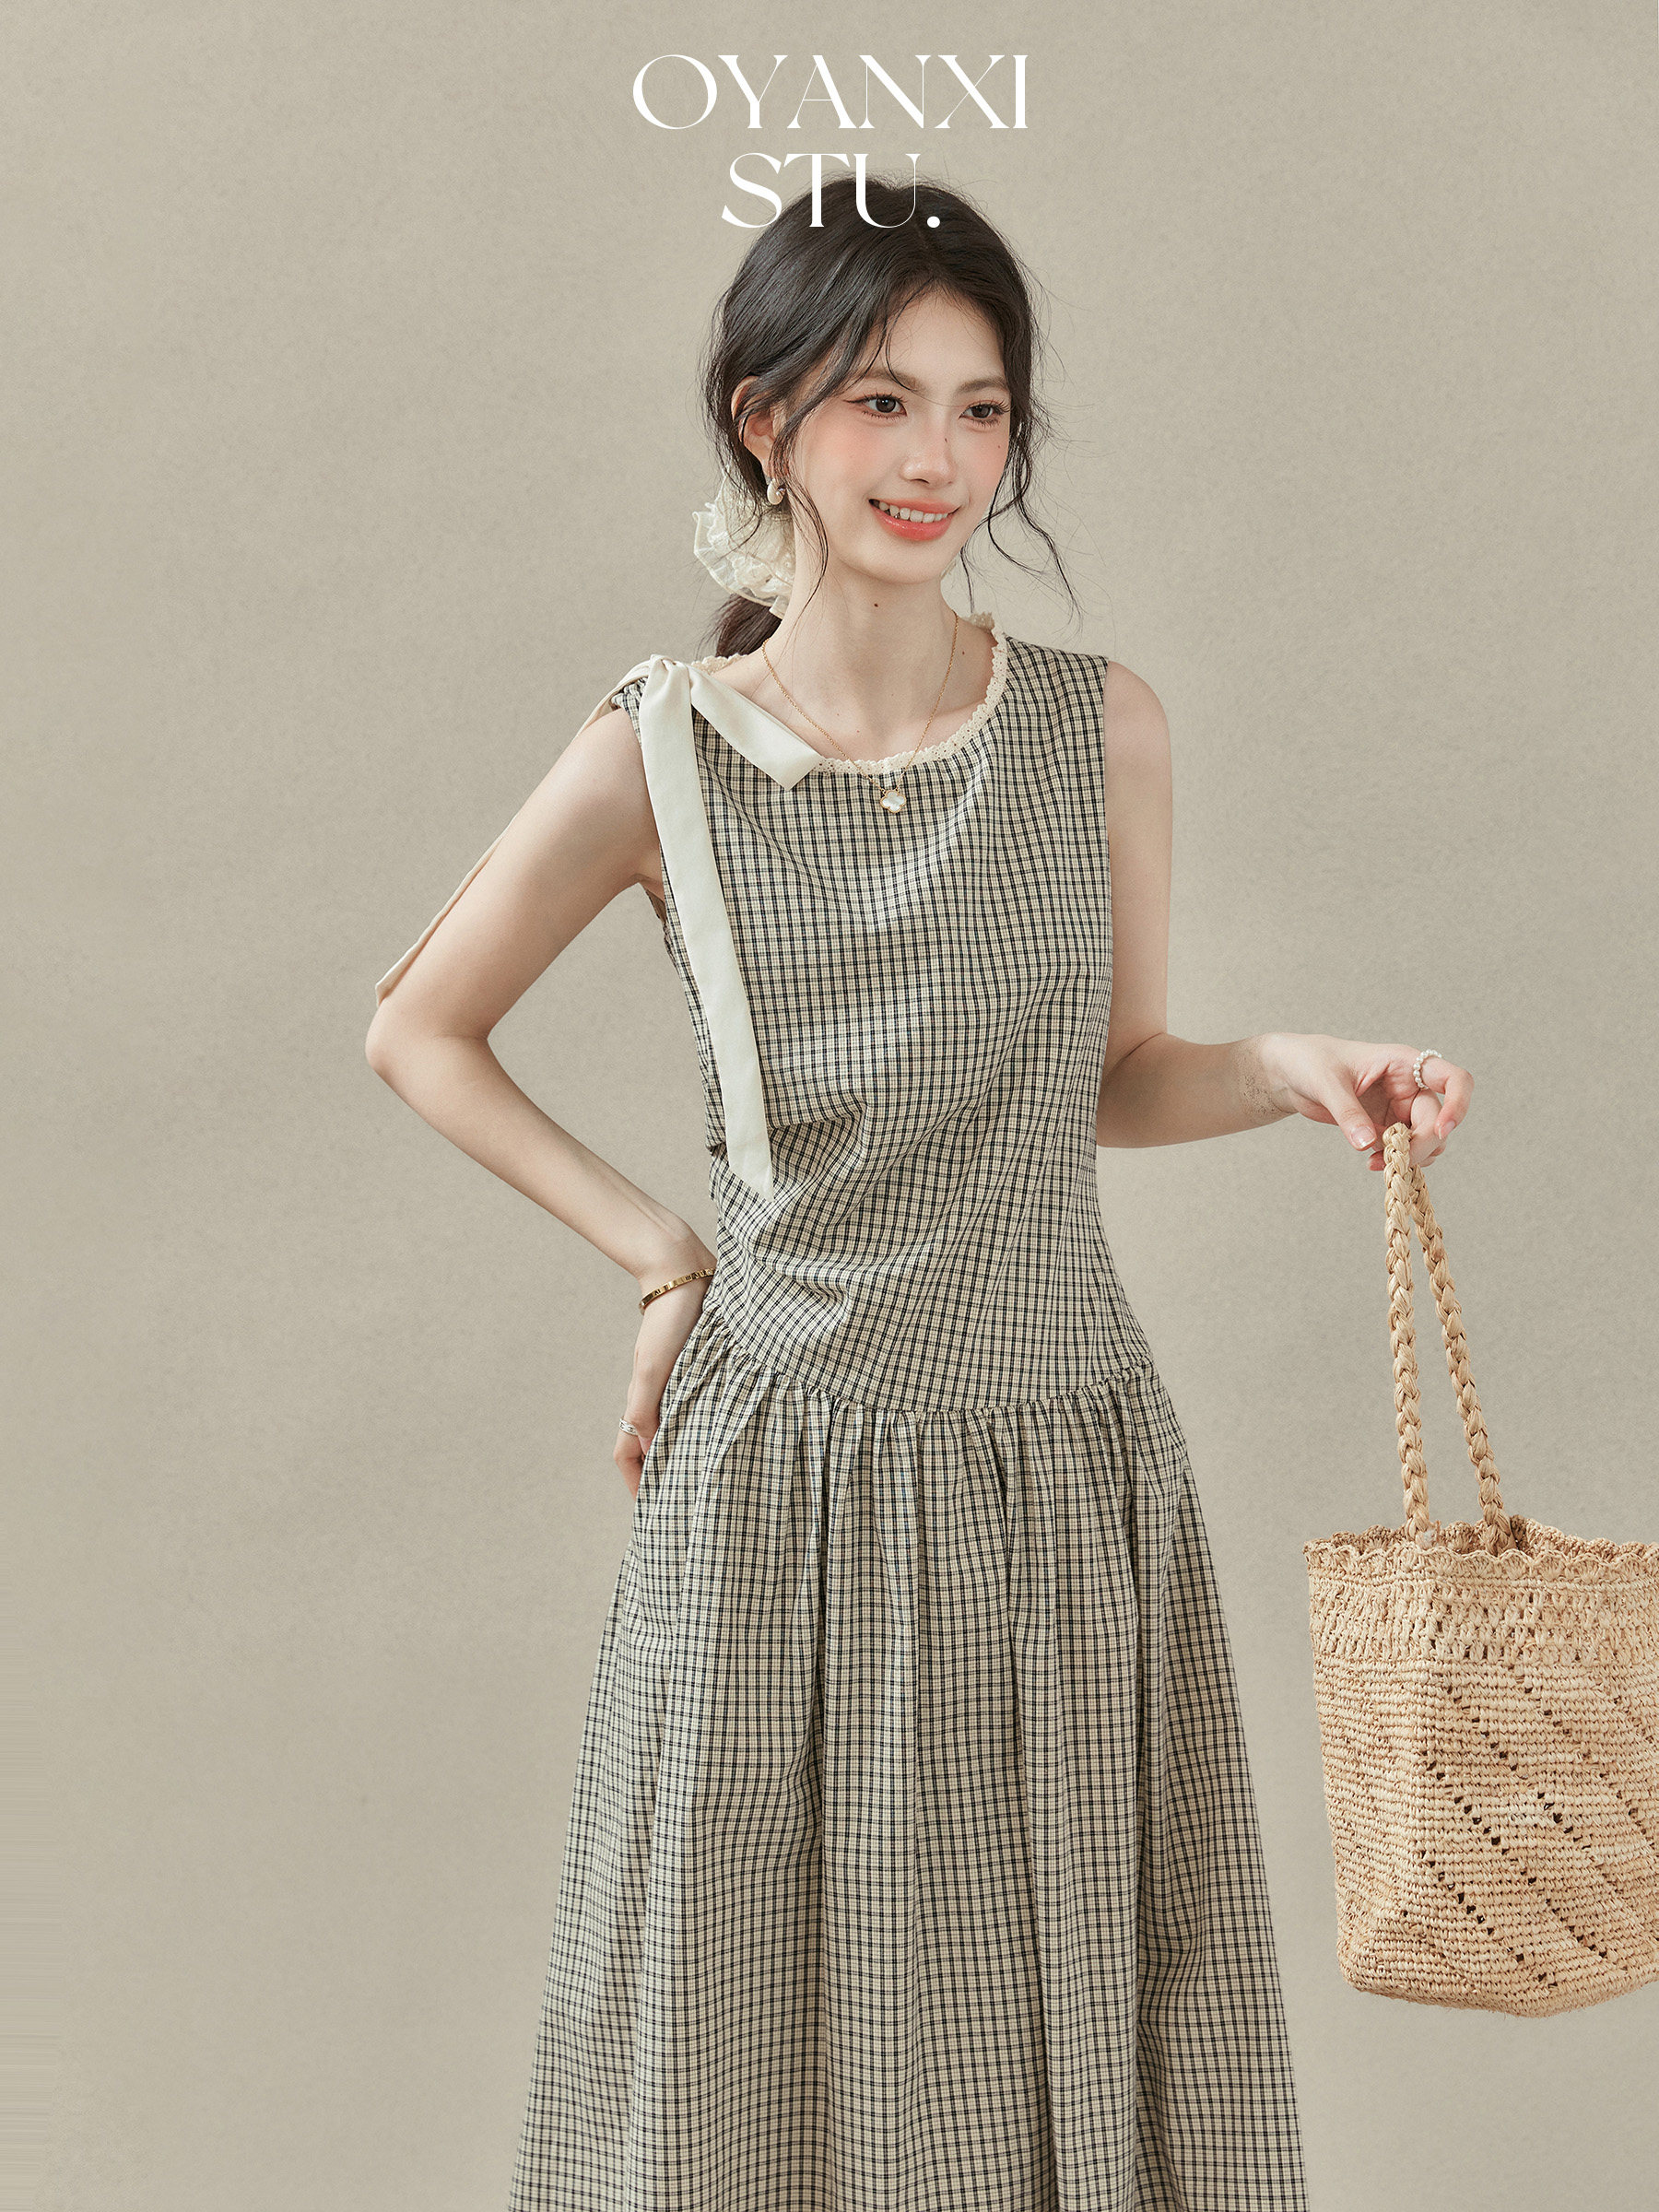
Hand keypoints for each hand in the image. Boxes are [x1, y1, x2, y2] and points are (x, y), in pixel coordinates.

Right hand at [614, 1267, 713, 1501]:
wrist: (688, 1276)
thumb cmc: (669, 1320)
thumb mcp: (655, 1366)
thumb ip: (646, 1406)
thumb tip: (648, 1447)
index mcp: (643, 1400)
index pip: (628, 1454)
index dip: (637, 1484)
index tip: (652, 1512)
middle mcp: (658, 1398)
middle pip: (650, 1448)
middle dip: (660, 1478)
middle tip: (682, 1507)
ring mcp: (677, 1386)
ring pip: (674, 1432)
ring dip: (681, 1456)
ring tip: (702, 1483)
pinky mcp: (699, 1373)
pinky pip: (694, 1411)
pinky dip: (700, 1431)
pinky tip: (721, 1439)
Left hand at [1255, 1033, 1471, 1170]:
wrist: (1293, 1073)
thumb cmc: (1311, 1061)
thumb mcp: (1326, 1083)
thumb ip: (1348, 1113)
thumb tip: (1367, 1144)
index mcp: (1405, 1063)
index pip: (1454, 1080)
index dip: (1458, 1105)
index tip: (1441, 1130)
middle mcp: (1411, 1086)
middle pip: (1438, 1121)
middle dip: (1421, 1145)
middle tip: (1390, 1161)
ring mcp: (1401, 1109)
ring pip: (1427, 1140)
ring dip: (1410, 1157)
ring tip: (1375, 1163)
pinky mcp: (1387, 1127)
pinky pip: (1406, 1149)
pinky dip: (1396, 1161)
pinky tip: (1371, 1163)